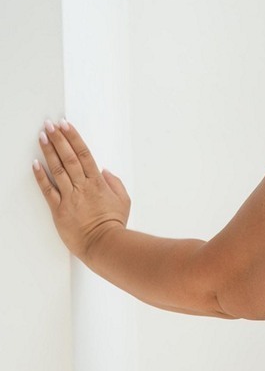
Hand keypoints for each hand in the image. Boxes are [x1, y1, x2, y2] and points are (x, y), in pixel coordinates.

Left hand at [33, 119, 130, 258]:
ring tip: (42, 137)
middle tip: (50, 125)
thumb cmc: (113, 225)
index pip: (84, 154)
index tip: (65, 125)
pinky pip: (48, 190)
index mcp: (98, 183)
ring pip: (57, 169)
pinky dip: (41, 176)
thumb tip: (105, 172)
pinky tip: (35, 164)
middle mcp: (83, 187)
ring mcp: (70, 197)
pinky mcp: (59, 209)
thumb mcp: (124, 201)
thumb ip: (115, 184)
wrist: (104, 245)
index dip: (73, 138)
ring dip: (49, 151)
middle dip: (58, 139)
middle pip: (69, 157)